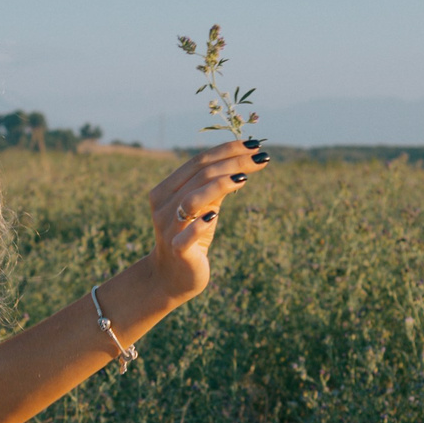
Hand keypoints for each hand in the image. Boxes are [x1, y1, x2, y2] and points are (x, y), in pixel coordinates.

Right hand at [142, 140, 268, 303]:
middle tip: (261, 156)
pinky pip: (189, 235)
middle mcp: (163, 207)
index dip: (226, 150)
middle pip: (199, 176)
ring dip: (220, 185)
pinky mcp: (178, 251)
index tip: (254, 144)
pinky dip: (202, 223)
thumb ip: (215, 186)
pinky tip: (215, 215)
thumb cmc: (191, 237)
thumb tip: (244, 160)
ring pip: (192, 200)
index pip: (197, 162)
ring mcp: (169, 229)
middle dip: (233, 162)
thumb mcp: (204, 208)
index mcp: (164, 191)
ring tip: (245, 177)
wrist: (172, 277)